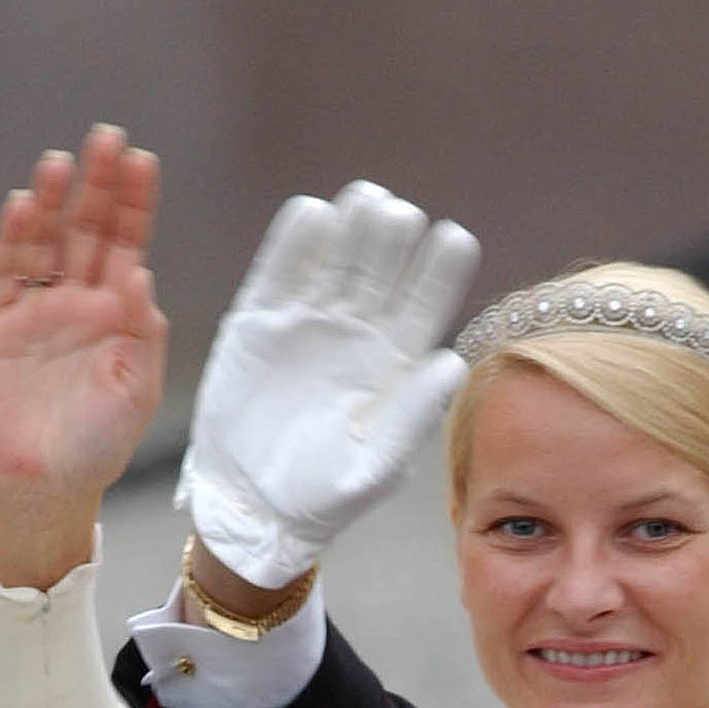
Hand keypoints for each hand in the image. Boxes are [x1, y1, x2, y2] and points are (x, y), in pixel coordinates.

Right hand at [0, 124, 166, 587]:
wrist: (50, 482)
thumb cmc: (101, 441)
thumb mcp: (138, 391)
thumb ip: (143, 336)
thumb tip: (139, 274)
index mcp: (116, 311)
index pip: (127, 243)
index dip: (134, 203)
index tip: (143, 162)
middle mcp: (76, 299)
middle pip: (87, 229)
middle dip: (98, 185)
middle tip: (108, 138)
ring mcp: (34, 309)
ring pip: (44, 242)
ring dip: (54, 201)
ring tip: (63, 163)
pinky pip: (5, 274)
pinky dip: (14, 241)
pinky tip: (27, 208)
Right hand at [179, 181, 480, 589]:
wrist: (253, 507)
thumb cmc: (324, 495)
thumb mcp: (375, 466)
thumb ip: (413, 415)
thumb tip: (453, 362)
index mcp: (395, 365)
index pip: (425, 307)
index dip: (440, 273)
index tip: (455, 238)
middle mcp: (358, 334)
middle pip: (382, 272)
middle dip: (392, 240)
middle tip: (401, 214)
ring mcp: (309, 322)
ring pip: (336, 260)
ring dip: (351, 228)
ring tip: (367, 200)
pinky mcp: (259, 321)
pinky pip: (278, 271)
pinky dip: (293, 243)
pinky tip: (314, 214)